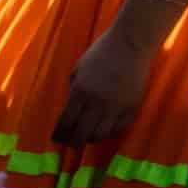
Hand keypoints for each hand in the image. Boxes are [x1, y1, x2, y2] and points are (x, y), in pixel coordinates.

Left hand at [52, 23, 156, 146]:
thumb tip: (71, 106)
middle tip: (70, 143)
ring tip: (88, 137)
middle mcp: (96, 103)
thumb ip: (73, 87)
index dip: (59, 133)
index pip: (66, 121)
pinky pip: (118, 130)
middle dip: (73, 141)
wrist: (131, 44)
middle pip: (81, 133)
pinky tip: (105, 130)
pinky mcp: (130, 108)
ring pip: (100, 135)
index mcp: (80, 91)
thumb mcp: (79, 67)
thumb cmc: (102, 51)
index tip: (56, 138)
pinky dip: (109, 133)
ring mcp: (115, 108)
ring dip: (91, 138)